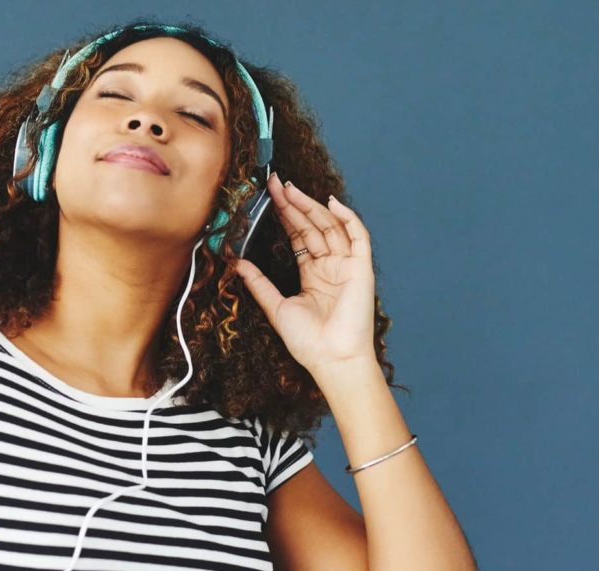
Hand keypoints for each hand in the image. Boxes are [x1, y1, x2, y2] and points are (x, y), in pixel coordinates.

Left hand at [231, 172, 376, 374]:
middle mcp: (330, 266)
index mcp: (312, 275)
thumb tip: (236, 263)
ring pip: (331, 226)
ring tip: (291, 188)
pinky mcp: (361, 268)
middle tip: (275, 183)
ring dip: (312, 206)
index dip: (285, 215)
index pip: (298, 236)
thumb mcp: (275, 307)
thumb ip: (258, 283)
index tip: (268, 197)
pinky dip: (347, 218)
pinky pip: (358, 236)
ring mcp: (347, 266)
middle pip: (312, 226)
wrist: (331, 359)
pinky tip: (331, 203)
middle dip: (294, 204)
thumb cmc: (308, 342)